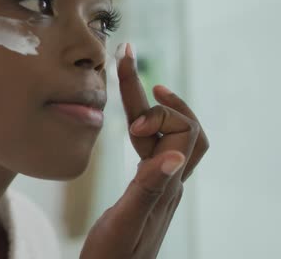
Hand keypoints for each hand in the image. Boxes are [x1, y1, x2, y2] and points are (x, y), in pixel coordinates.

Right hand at [79, 43, 209, 258]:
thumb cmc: (115, 258)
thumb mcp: (126, 224)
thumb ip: (149, 189)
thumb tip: (177, 154)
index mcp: (166, 185)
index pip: (180, 130)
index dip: (156, 110)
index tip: (128, 100)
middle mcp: (169, 180)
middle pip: (176, 125)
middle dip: (152, 90)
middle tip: (128, 57)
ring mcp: (161, 184)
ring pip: (166, 135)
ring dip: (151, 105)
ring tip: (135, 81)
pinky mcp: (148, 189)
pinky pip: (154, 149)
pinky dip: (145, 126)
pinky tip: (133, 123)